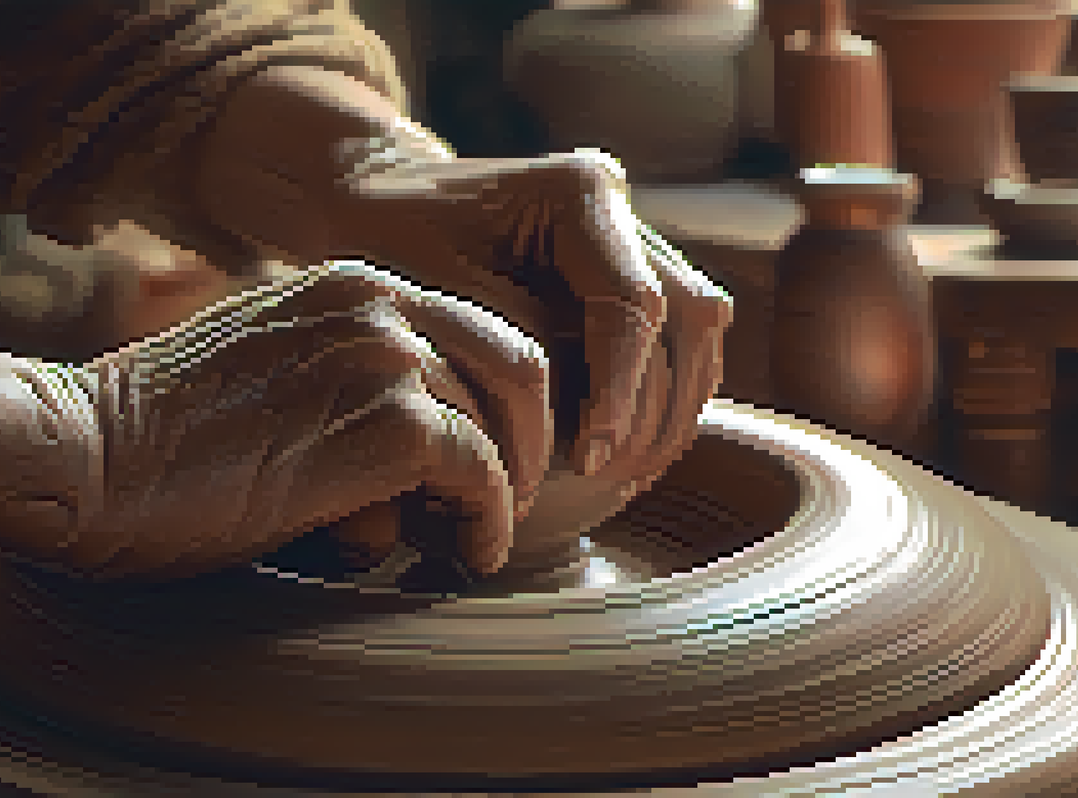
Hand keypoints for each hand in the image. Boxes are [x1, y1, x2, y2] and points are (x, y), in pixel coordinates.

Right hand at [0, 263, 550, 580]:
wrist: (85, 454)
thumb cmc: (151, 438)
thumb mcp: (259, 370)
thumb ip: (330, 374)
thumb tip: (392, 440)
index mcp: (347, 285)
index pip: (472, 324)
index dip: (498, 396)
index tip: (494, 454)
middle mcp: (377, 303)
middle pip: (517, 359)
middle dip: (532, 434)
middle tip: (514, 495)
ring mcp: (386, 356)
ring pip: (505, 420)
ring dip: (504, 488)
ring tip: (475, 536)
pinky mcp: (386, 423)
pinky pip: (483, 473)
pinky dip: (488, 520)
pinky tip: (469, 552)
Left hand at [339, 148, 732, 535]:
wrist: (379, 201)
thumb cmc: (392, 244)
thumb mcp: (442, 296)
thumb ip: (519, 347)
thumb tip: (578, 423)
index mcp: (579, 190)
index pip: (632, 303)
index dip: (620, 390)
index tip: (589, 458)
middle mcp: (620, 204)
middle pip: (685, 315)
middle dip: (654, 407)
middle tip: (609, 475)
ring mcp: (632, 233)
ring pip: (698, 326)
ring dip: (673, 405)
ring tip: (626, 471)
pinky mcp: (628, 269)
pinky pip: (679, 336)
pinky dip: (666, 393)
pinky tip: (631, 448)